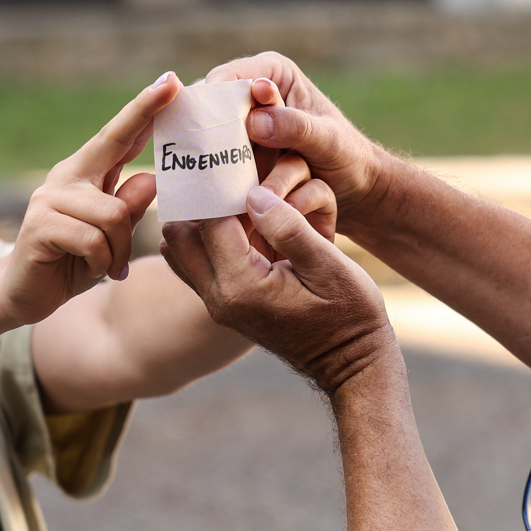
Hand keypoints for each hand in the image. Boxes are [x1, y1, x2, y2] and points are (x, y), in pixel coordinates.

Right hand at [4, 72, 180, 323]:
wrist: (25, 294)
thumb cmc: (75, 261)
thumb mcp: (113, 235)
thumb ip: (130, 205)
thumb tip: (152, 178)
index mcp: (84, 171)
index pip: (119, 133)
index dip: (145, 107)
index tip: (171, 81)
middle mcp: (65, 177)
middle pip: (121, 165)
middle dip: (139, 190)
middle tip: (135, 225)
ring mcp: (49, 199)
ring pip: (116, 214)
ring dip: (119, 249)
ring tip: (106, 265)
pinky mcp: (39, 225)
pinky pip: (95, 241)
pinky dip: (102, 262)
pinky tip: (89, 270)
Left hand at [162, 184, 394, 393]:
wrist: (352, 363)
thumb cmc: (350, 313)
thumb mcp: (330, 266)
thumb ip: (289, 228)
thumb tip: (254, 195)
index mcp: (243, 287)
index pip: (210, 222)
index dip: (224, 189)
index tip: (242, 167)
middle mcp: (220, 299)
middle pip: (179, 235)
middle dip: (202, 205)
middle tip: (234, 185)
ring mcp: (219, 305)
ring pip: (178, 250)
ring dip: (199, 224)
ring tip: (236, 206)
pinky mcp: (224, 306)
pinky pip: (194, 264)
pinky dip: (205, 241)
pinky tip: (240, 227)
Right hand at [206, 52, 391, 230]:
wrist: (354, 189)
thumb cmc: (348, 157)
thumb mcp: (329, 141)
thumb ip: (296, 127)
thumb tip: (255, 121)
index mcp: (273, 73)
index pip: (228, 78)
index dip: (212, 101)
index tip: (208, 132)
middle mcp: (251, 92)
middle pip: (209, 105)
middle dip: (203, 131)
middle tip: (196, 160)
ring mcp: (241, 124)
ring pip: (206, 134)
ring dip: (204, 156)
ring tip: (199, 179)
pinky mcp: (237, 153)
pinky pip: (213, 158)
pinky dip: (211, 173)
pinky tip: (206, 190)